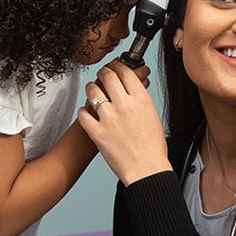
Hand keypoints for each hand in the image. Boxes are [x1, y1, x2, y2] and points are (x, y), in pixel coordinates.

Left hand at [78, 62, 172, 185]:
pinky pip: (83, 113)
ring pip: (92, 91)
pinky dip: (83, 111)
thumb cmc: (152, 148)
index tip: (115, 67)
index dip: (118, 66)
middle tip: (102, 75)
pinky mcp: (97, 132)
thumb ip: (141, 98)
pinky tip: (87, 112)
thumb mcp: (153, 115)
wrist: (147, 170)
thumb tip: (134, 85)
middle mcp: (124, 105)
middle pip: (107, 76)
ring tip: (92, 90)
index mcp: (141, 100)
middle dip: (103, 73)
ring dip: (91, 88)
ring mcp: (109, 118)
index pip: (125, 71)